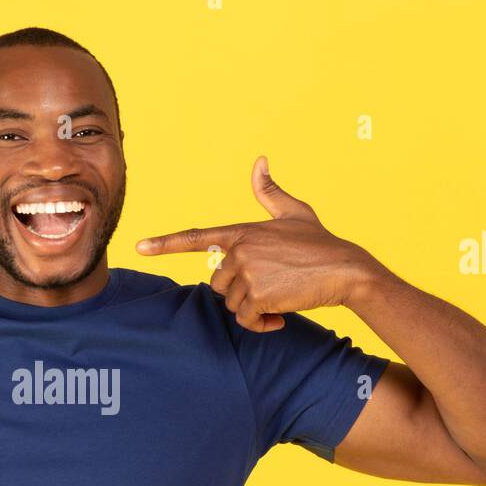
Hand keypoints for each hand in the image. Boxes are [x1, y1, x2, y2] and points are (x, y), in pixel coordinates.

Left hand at [135, 156, 376, 331]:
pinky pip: (246, 320)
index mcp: (242, 231)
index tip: (139, 247)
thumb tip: (259, 160)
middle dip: (241, 292)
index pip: (195, 237)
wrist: (347, 270)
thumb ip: (269, 192)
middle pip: (218, 284)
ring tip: (281, 297)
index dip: (165, 244)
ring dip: (254, 309)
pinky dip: (262, 324)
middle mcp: (239, 250)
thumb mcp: (294, 212)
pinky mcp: (257, 295)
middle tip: (272, 286)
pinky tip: (281, 316)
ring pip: (232, 304)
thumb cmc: (321, 242)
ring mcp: (247, 273)